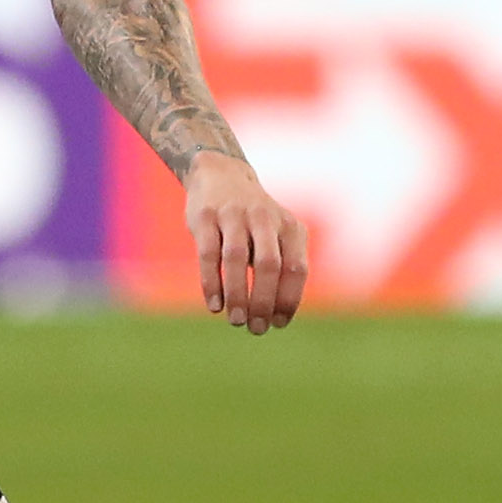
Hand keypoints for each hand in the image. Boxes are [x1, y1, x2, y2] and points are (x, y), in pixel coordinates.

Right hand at [183, 152, 307, 334]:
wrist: (220, 174)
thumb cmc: (253, 221)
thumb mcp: (276, 235)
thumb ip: (281, 268)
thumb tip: (275, 317)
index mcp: (289, 227)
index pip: (296, 268)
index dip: (289, 299)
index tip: (278, 324)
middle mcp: (264, 218)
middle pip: (269, 265)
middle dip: (263, 301)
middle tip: (256, 329)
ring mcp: (233, 214)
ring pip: (237, 258)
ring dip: (237, 294)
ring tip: (236, 321)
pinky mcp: (205, 216)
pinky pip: (208, 253)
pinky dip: (211, 282)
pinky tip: (214, 305)